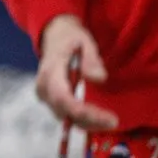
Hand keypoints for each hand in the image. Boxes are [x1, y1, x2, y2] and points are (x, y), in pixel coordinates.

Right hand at [35, 14, 117, 131]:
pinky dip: (82, 119)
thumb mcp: (84, 41)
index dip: (86, 113)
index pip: (64, 99)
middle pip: (65, 112)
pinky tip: (97, 118)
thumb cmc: (70, 37)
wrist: (53, 34)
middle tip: (113, 121)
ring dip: (87, 123)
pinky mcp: (49, 99)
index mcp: (50, 71)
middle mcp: (43, 87)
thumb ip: (91, 59)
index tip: (109, 118)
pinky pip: (65, 114)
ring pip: (65, 117)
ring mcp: (44, 94)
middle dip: (90, 121)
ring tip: (109, 121)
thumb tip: (100, 78)